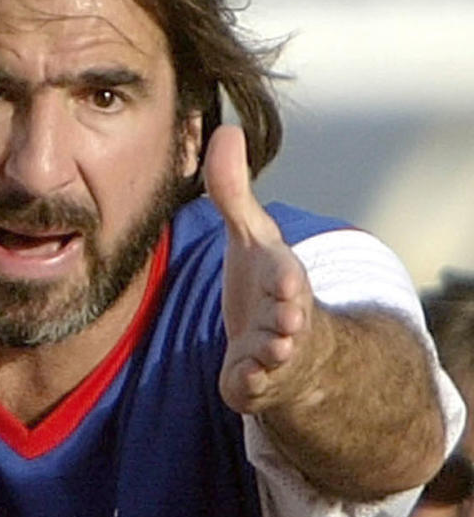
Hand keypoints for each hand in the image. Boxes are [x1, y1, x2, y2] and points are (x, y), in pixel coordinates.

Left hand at [205, 125, 321, 416]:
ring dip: (275, 352)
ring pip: (278, 354)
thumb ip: (235, 193)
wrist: (284, 348)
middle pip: (291, 317)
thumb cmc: (267, 287)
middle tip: (289, 317)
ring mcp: (274, 353)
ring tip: (271, 349)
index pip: (287, 275)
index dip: (286, 277)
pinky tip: (241, 380)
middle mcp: (286, 317)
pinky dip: (249, 383)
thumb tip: (225, 130)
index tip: (286, 278)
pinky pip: (253, 386)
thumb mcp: (252, 239)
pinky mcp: (255, 383)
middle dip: (291, 317)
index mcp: (284, 279)